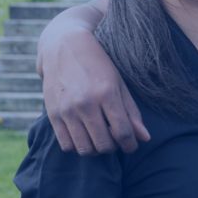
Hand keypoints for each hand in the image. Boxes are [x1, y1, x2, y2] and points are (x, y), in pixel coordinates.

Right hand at [40, 29, 148, 154]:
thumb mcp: (119, 84)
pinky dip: (78, 146)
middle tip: (115, 140)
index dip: (130, 145)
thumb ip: (131, 112)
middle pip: (103, 145)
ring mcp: (67, 110)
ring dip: (96, 150)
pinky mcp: (53, 115)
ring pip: (85, 149)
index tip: (131, 146)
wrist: (64, 47)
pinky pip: (66, 145)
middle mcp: (85, 104)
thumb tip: (145, 138)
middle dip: (114, 148)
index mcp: (106, 93)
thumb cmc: (98, 65)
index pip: (122, 132)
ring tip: (100, 138)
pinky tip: (84, 136)